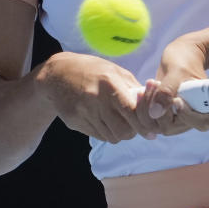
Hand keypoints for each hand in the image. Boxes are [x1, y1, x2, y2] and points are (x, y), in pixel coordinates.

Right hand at [38, 52, 157, 142]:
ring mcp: (83, 113)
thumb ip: (133, 87)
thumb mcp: (114, 71)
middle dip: (133, 132)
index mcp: (109, 84)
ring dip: (120, 133)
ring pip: (111, 137)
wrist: (56, 75)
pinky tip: (104, 120)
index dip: (144, 124)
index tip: (151, 130)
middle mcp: (95, 100)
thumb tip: (152, 103)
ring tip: (119, 121)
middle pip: (123, 131)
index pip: (132, 112)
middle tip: (135, 126)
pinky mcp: (75, 122)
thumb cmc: (91, 70)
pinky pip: (98, 135)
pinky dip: (106, 132)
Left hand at [138, 35, 208, 133]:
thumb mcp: (176, 73)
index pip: (198, 123)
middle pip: (169, 127)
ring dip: (145, 105)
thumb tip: (155, 114)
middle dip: (156, 105)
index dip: (186, 114)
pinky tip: (142, 90)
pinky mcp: (161, 119)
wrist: (179, 60)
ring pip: (153, 125)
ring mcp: (174, 122)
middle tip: (154, 83)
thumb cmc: (183, 63)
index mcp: (206, 110)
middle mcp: (190, 121)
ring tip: (150, 83)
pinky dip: (141, 106)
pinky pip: (146, 120)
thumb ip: (167, 93)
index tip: (177, 99)